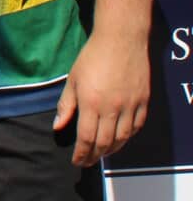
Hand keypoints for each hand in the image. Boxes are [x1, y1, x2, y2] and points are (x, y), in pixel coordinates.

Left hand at [53, 28, 150, 165]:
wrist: (121, 38)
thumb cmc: (92, 57)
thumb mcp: (73, 79)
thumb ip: (66, 105)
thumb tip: (58, 127)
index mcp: (91, 103)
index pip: (86, 138)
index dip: (81, 154)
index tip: (76, 161)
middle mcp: (112, 108)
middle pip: (104, 143)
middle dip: (94, 156)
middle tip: (88, 162)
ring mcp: (130, 105)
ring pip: (122, 138)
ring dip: (112, 150)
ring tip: (102, 153)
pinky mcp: (143, 100)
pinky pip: (137, 126)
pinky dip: (129, 136)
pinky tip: (121, 138)